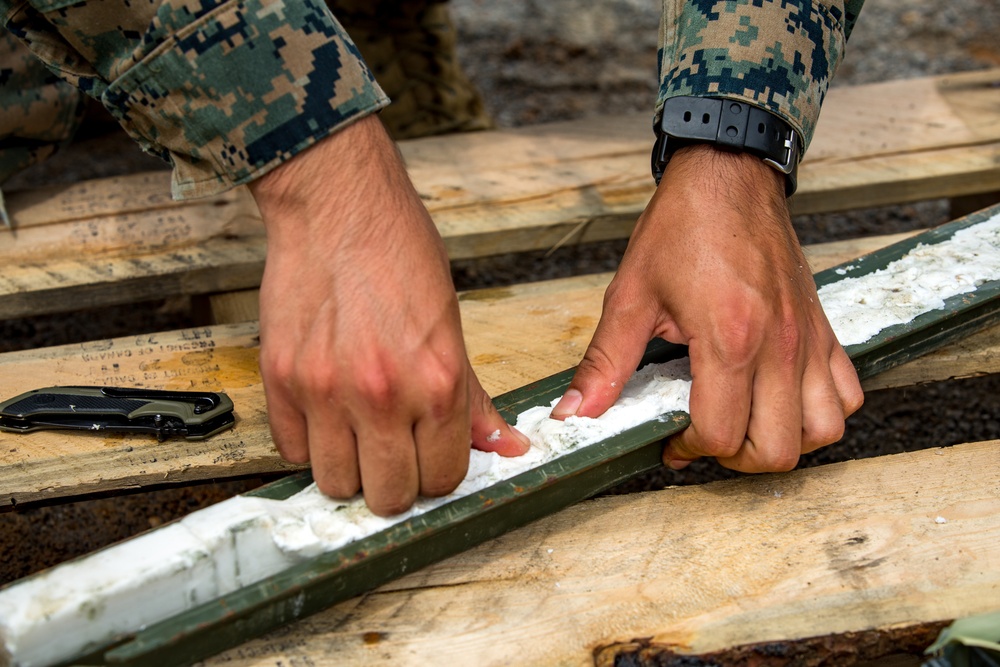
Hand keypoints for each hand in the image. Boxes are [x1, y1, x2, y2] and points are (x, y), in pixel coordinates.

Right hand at [249, 115, 528, 515]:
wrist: (338, 206)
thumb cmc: (399, 254)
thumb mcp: (452, 326)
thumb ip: (472, 398)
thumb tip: (505, 445)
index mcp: (437, 382)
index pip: (442, 477)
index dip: (438, 473)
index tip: (430, 458)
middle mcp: (382, 394)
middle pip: (389, 496)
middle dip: (396, 483)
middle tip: (394, 454)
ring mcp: (325, 391)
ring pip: (336, 484)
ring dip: (350, 469)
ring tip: (357, 436)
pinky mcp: (281, 380)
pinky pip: (291, 451)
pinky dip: (309, 444)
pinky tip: (325, 415)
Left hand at [552, 144, 862, 471]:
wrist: (729, 173)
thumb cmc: (683, 226)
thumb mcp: (631, 294)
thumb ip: (604, 363)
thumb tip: (574, 413)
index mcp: (729, 339)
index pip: (721, 434)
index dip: (689, 450)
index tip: (671, 439)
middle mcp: (779, 345)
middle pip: (778, 449)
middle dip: (735, 458)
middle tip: (706, 436)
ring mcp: (808, 337)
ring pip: (823, 430)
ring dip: (783, 441)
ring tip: (746, 423)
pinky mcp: (824, 326)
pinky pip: (848, 392)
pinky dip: (821, 411)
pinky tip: (781, 397)